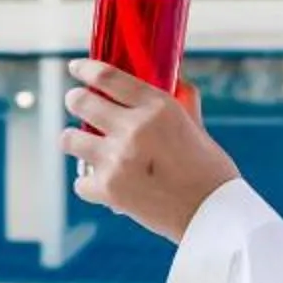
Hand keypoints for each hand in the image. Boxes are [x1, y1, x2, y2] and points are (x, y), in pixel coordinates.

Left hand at [61, 60, 239, 242]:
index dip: (86, 68)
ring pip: (69, 139)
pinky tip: (100, 183)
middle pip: (81, 102)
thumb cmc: (210, 171)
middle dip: (75, 100)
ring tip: (81, 143)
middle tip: (77, 103)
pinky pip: (80, 180)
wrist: (213, 214)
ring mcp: (118, 159)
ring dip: (73, 140)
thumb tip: (177, 80)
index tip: (76, 68)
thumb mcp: (197, 127)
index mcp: (158, 107)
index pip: (108, 77)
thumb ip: (182, 102)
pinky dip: (89, 183)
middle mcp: (134, 128)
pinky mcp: (109, 189)